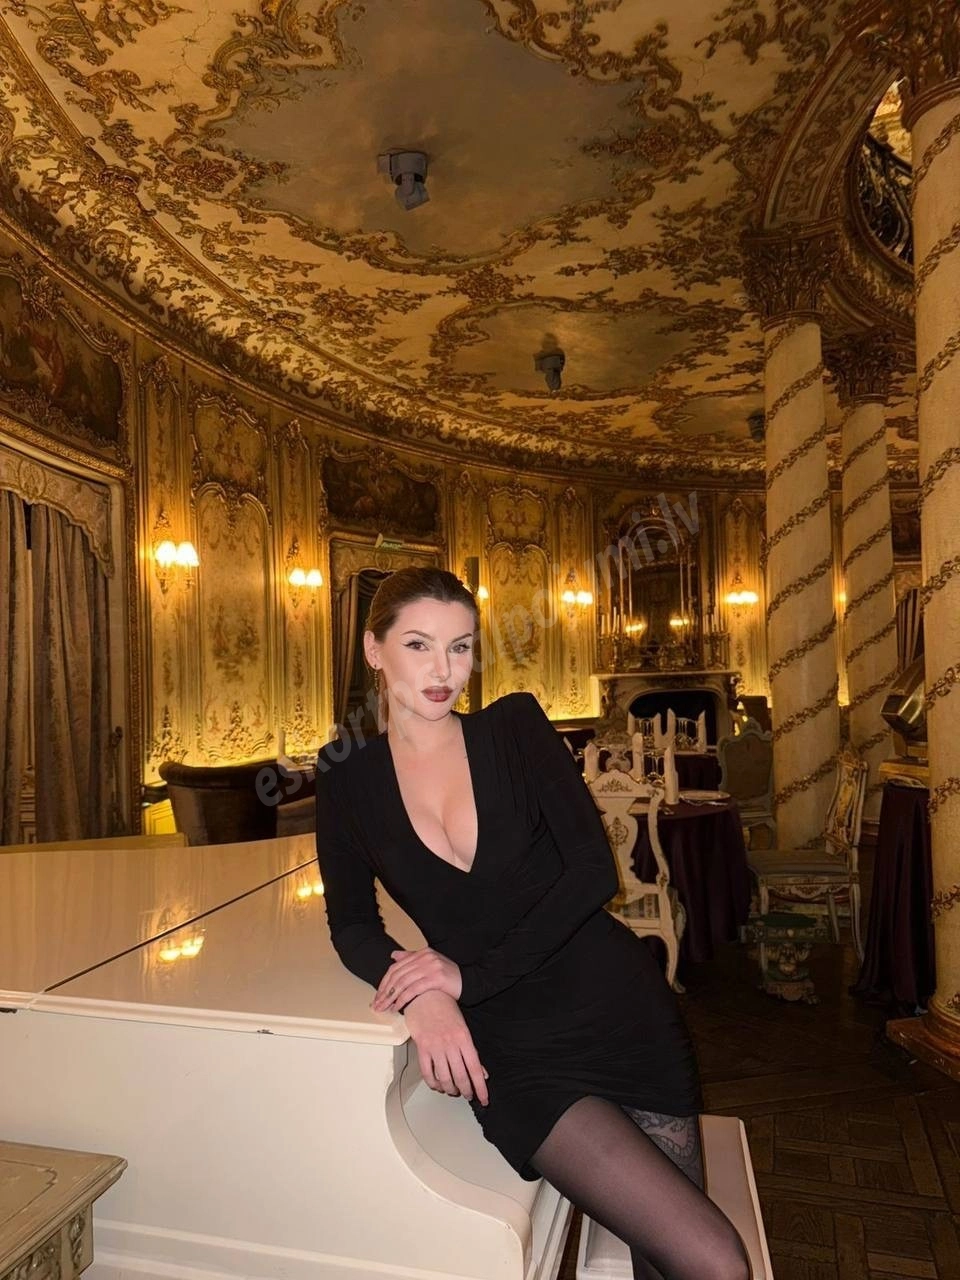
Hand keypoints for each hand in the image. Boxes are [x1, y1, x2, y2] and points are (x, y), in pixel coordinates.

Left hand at [372, 947, 461, 1012]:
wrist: (468, 981)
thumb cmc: (448, 975)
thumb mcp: (429, 963)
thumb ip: (412, 958)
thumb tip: (393, 956)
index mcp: (422, 952)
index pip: (396, 967)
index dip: (385, 982)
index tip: (378, 995)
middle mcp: (425, 957)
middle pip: (398, 975)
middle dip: (385, 991)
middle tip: (378, 1004)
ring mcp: (430, 967)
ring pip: (403, 982)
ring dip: (392, 997)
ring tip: (385, 1008)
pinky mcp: (436, 978)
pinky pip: (414, 989)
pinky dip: (403, 999)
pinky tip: (398, 1007)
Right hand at [402, 991, 488, 1105]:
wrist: (426, 995)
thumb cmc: (446, 1009)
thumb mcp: (464, 1027)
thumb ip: (472, 1051)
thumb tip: (482, 1073)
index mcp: (464, 1038)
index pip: (475, 1069)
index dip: (480, 1087)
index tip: (484, 1099)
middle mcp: (450, 1044)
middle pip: (460, 1076)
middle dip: (466, 1091)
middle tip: (468, 1096)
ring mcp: (435, 1046)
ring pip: (444, 1078)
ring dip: (450, 1089)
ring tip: (453, 1091)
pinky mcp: (422, 1048)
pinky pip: (427, 1073)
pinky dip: (433, 1083)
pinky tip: (437, 1085)